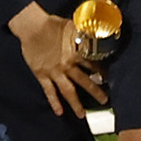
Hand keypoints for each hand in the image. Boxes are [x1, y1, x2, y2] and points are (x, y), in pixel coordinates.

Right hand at [9, 2, 101, 118]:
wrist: (32, 26)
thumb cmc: (53, 25)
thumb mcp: (74, 26)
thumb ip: (86, 33)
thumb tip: (100, 32)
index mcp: (76, 53)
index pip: (93, 65)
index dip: (102, 72)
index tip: (108, 79)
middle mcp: (67, 65)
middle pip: (84, 81)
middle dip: (95, 91)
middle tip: (105, 101)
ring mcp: (54, 72)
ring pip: (67, 90)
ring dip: (75, 103)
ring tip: (82, 115)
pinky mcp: (42, 75)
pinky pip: (49, 91)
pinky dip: (54, 102)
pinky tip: (59, 112)